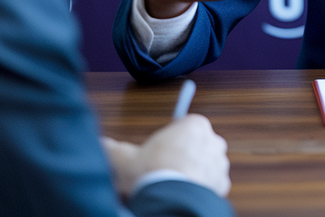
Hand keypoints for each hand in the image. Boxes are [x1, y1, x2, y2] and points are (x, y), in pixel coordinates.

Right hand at [101, 114, 230, 197]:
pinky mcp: (223, 184)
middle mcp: (212, 141)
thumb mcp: (124, 158)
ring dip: (193, 172)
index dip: (172, 139)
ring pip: (205, 165)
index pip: (186, 126)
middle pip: (198, 145)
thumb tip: (101, 144)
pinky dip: (199, 188)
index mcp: (194, 125)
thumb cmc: (151, 172)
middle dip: (185, 155)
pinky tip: (182, 192)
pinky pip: (211, 184)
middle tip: (165, 169)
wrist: (169, 199)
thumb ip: (113, 148)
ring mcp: (219, 163)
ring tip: (172, 183)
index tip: (161, 150)